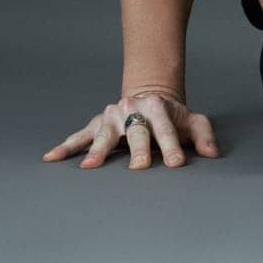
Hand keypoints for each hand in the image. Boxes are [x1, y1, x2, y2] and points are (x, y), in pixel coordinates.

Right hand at [42, 89, 219, 170]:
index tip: (176, 164)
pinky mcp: (97, 124)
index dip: (172, 147)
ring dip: (97, 150)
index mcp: (158, 109)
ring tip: (89, 167)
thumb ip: (204, 136)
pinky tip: (51, 158)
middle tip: (139, 167)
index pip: (167, 130)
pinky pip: (79, 137)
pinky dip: (65, 147)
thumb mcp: (193, 121)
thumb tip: (212, 154)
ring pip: (105, 134)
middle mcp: (133, 110)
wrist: (149, 96)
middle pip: (136, 132)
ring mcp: (113, 117)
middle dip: (138, 149)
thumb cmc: (172, 116)